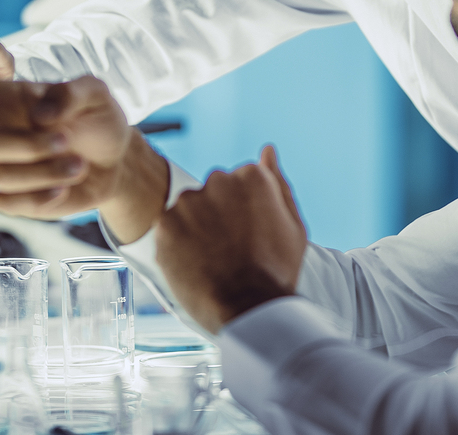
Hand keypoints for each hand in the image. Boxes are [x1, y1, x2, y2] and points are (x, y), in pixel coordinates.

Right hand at [0, 75, 168, 237]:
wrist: (117, 158)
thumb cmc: (98, 116)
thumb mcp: (94, 90)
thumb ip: (69, 91)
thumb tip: (37, 110)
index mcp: (1, 96)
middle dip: (26, 143)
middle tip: (66, 137)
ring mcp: (1, 166)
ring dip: (45, 168)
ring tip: (76, 158)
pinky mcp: (14, 197)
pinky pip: (10, 203)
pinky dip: (44, 195)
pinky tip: (68, 184)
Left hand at [155, 145, 305, 332]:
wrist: (248, 308)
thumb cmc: (276, 270)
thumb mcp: (293, 225)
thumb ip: (277, 182)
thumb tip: (267, 150)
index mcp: (251, 176)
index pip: (239, 183)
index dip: (244, 212)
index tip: (248, 234)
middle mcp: (217, 180)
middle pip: (212, 191)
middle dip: (218, 214)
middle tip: (230, 249)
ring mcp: (189, 201)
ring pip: (189, 209)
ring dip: (196, 226)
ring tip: (212, 258)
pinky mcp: (165, 224)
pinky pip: (169, 228)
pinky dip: (177, 244)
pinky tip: (195, 263)